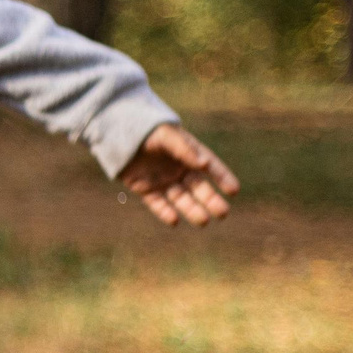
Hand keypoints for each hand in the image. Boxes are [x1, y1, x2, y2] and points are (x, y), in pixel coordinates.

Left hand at [118, 124, 239, 226]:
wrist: (118, 134)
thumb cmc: (147, 131)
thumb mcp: (166, 136)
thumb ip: (184, 149)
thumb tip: (204, 164)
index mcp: (189, 154)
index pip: (211, 168)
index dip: (222, 178)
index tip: (234, 190)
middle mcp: (179, 170)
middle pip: (199, 188)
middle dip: (211, 201)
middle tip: (223, 213)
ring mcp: (164, 181)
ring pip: (181, 199)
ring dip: (192, 210)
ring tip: (203, 221)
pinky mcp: (146, 190)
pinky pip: (158, 204)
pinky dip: (165, 212)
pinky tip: (174, 221)